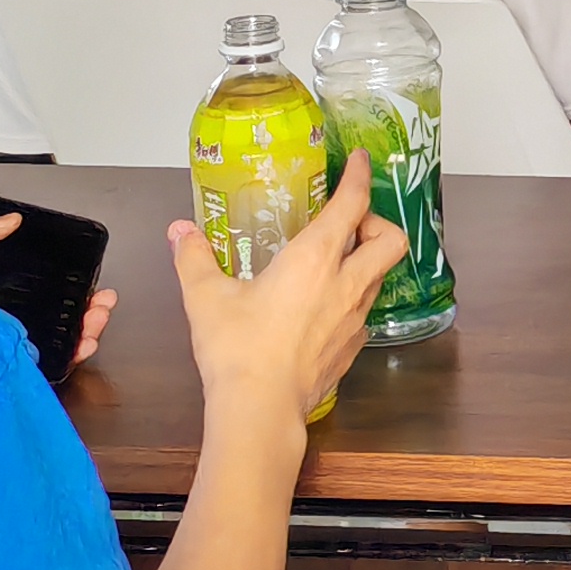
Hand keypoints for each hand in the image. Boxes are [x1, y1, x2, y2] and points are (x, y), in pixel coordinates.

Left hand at [0, 208, 115, 369]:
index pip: (24, 292)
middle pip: (42, 319)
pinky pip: (30, 373)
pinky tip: (77, 347)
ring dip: (79, 332)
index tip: (83, 280)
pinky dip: (62, 361)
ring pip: (44, 346)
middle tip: (101, 302)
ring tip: (96, 320)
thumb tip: (9, 222)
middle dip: (79, 310)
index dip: (59, 286)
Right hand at [163, 154, 407, 428]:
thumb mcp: (205, 297)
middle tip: (349, 223)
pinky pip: (364, 312)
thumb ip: (193, 258)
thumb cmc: (237, 349)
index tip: (360, 160)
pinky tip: (323, 307)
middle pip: (390, 239)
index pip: (352, 204)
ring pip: (380, 277)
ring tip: (333, 262)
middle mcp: (346, 284)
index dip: (360, 176)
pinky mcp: (352, 348)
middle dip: (378, 222)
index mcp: (316, 259)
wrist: (260, 409)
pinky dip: (352, 299)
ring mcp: (355, 318)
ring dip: (365, 262)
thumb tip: (179, 232)